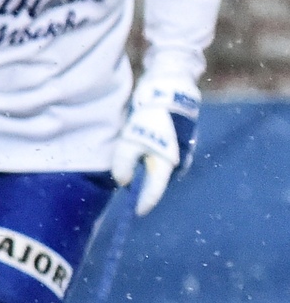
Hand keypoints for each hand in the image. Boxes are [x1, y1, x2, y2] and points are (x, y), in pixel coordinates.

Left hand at [108, 78, 197, 215]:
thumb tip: (123, 182)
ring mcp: (180, 151)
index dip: (143, 203)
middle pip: (157, 181)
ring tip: (133, 168)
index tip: (135, 213)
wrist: (170, 90)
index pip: (154, 192)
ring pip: (159, 169)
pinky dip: (151, 160)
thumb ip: (124, 162)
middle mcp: (177, 161)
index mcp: (166, 164)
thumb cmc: (151, 116)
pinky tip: (142, 153)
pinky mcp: (178, 142)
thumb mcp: (131, 139)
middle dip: (143, 186)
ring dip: (147, 171)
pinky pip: (162, 158)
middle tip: (129, 188)